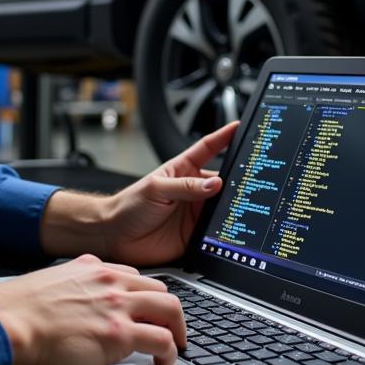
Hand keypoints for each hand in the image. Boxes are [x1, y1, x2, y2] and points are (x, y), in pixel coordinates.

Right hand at [0, 255, 185, 364]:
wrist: (7, 323)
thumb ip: (71, 289)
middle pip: (158, 288)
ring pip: (170, 308)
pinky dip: (170, 352)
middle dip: (167, 309)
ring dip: (177, 328)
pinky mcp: (119, 334)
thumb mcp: (49, 286)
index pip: (132, 276)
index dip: (143, 296)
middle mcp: (108, 281)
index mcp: (90, 268)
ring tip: (176, 345)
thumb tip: (75, 308)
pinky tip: (164, 363)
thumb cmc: (17, 312)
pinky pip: (162, 340)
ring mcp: (117, 305)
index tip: (147, 309)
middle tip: (169, 328)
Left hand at [100, 121, 238, 265]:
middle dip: (236, 177)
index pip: (207, 149)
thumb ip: (185, 186)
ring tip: (241, 205)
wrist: (115, 236)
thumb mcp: (156, 189)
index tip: (239, 128)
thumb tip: (214, 183)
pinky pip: (216, 232)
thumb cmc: (129, 206)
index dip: (223, 138)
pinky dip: (226, 230)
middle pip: (222, 180)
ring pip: (223, 206)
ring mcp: (195, 212)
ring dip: (232, 206)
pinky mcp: (196, 235)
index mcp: (182, 170)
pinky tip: (231, 229)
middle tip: (250, 177)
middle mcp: (192, 190)